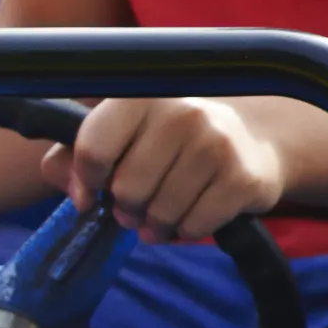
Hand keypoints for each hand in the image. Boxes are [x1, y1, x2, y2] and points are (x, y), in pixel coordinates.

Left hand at [71, 96, 286, 243]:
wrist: (253, 142)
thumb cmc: (168, 143)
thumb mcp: (119, 137)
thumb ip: (73, 160)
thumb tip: (81, 197)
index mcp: (142, 96)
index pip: (93, 149)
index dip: (90, 180)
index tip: (101, 185)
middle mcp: (182, 112)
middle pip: (126, 188)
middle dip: (126, 209)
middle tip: (138, 206)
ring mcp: (218, 143)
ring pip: (161, 213)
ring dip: (156, 225)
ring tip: (163, 215)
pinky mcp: (243, 177)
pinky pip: (195, 226)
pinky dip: (188, 231)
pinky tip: (193, 215)